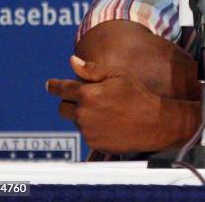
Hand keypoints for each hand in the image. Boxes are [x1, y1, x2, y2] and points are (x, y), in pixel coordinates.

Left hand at [47, 56, 166, 153]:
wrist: (154, 123)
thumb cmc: (137, 95)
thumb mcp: (118, 75)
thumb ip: (92, 69)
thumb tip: (72, 61)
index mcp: (87, 94)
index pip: (62, 89)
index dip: (54, 86)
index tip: (50, 85)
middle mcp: (83, 114)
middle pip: (63, 108)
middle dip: (70, 102)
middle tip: (88, 98)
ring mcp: (87, 131)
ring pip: (75, 121)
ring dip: (83, 115)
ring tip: (106, 111)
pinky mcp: (93, 143)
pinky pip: (86, 133)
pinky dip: (92, 127)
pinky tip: (110, 123)